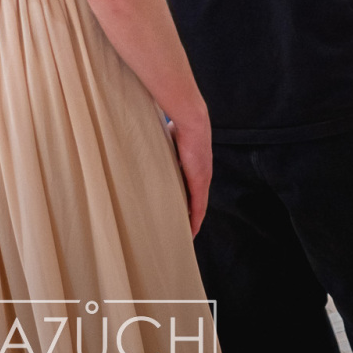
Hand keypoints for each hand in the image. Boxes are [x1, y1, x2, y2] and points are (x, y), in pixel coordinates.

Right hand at [165, 109, 213, 236]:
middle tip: (182, 227)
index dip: (187, 199)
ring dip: (193, 220)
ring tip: (186, 233)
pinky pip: (199, 207)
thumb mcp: (170, 139)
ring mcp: (203, 179)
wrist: (191, 119)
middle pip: (197, 200)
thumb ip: (163, 146)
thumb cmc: (179, 124)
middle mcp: (203, 174)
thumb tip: (149, 143)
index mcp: (195, 164)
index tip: (181, 209)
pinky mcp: (200, 182)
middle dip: (190, 214)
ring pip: (199, 206)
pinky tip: (192, 231)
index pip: (192, 187)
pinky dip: (196, 220)